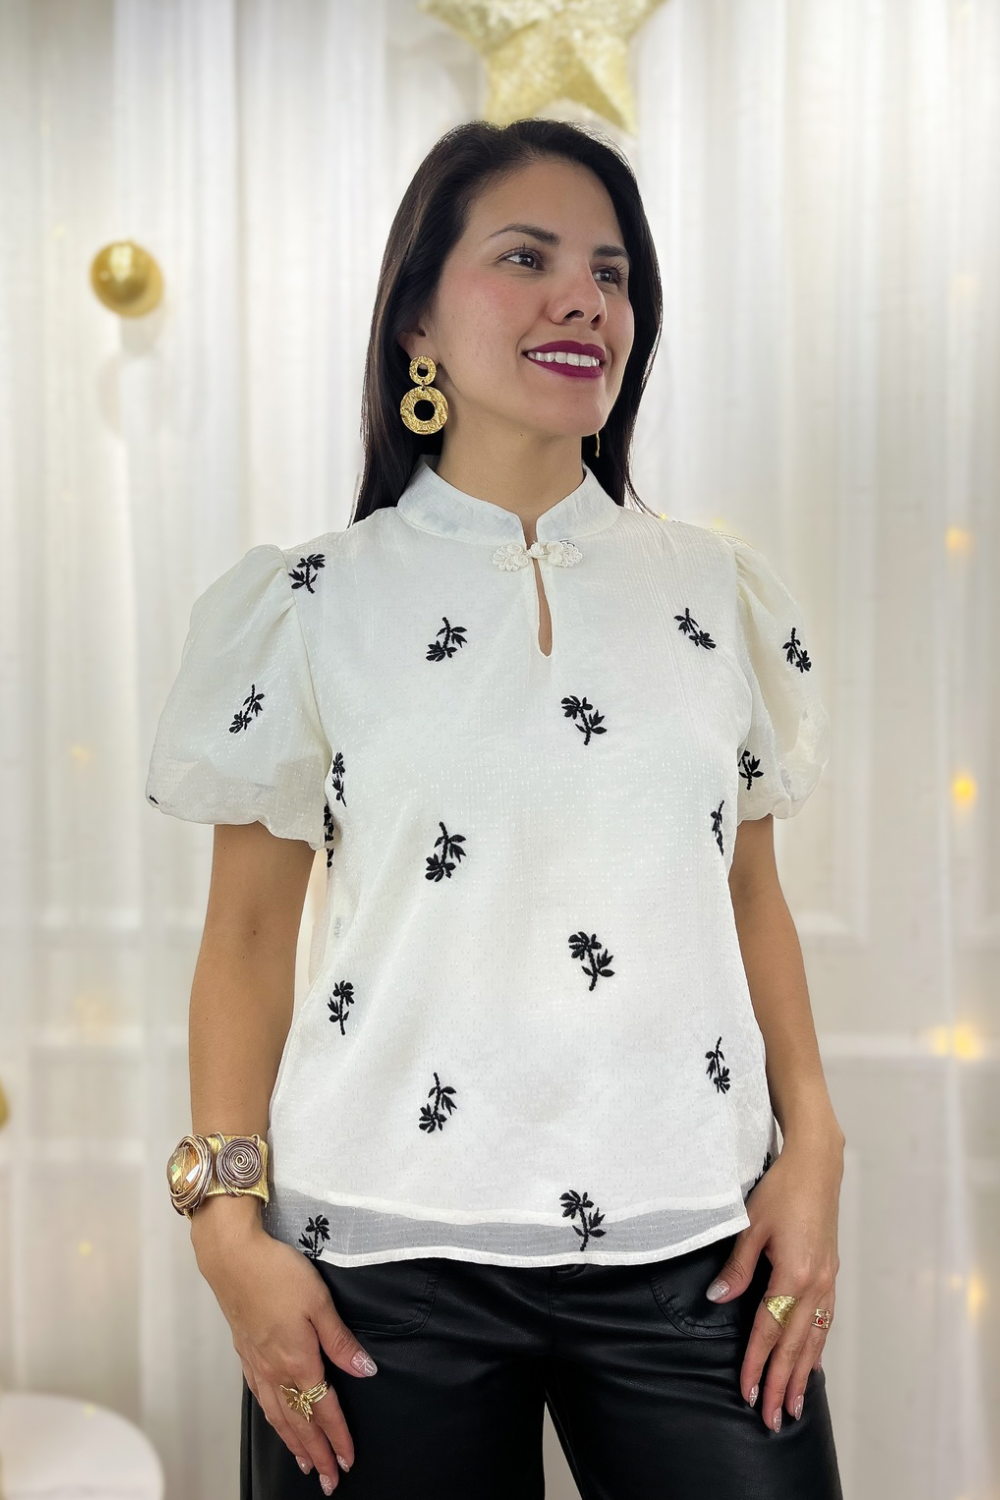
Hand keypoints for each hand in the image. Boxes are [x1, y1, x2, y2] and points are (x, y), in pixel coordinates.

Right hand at [195, 1221, 377, 1491]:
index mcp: (298, 1361)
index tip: (348, 1461)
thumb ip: (340, 1341)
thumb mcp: (319, 1302)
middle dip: (316, 1453)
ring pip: (277, 1416)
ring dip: (294, 1443)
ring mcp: (257, 1364)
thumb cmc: (277, 1273)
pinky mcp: (246, 1353)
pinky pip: (262, 1399)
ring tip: (305, 1463)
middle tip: (328, 1481)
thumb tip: (364, 1371)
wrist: (232, 1258)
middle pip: (299, 1423)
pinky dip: (273, 1420)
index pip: (323, 1410)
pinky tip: (276, 1421)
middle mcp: (275, 1370)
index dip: (338, 1437)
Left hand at [705, 1135, 843, 1431]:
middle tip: (773, 1421)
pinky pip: (824, 1323)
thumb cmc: (781, 1190)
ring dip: (802, 1375)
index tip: (748, 1393)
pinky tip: (810, 1365)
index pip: (769, 1330)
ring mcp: (828, 1282)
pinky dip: (816, 1349)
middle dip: (782, 1384)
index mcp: (794, 1275)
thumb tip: (718, 1300)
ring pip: (814, 1340)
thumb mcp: (751, 1226)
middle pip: (795, 1345)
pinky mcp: (831, 1275)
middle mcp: (816, 1285)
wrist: (817, 1166)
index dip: (757, 1363)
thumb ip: (737, 1268)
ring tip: (795, 1406)